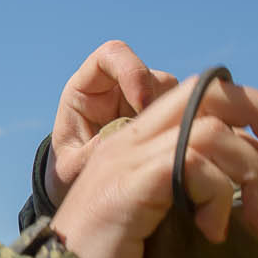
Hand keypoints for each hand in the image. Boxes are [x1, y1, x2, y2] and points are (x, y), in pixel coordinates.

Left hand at [46, 41, 179, 204]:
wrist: (81, 200)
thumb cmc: (68, 177)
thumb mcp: (71, 170)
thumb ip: (91, 152)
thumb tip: (125, 134)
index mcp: (88, 90)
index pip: (112, 56)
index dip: (132, 71)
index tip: (143, 105)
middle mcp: (120, 91)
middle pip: (153, 77)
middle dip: (163, 105)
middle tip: (165, 138)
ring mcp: (146, 106)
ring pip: (177, 95)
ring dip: (178, 121)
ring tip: (169, 153)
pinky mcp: (166, 124)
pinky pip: (188, 117)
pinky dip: (188, 134)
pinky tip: (182, 156)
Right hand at [49, 73, 257, 257]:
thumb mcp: (169, 231)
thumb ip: (201, 201)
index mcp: (140, 146)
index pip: (204, 96)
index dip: (257, 111)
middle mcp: (132, 140)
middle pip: (211, 90)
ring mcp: (128, 158)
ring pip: (213, 130)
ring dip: (252, 174)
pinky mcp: (130, 181)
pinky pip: (192, 161)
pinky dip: (218, 195)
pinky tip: (212, 233)